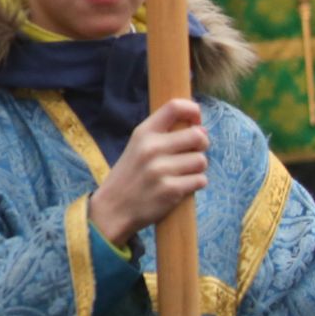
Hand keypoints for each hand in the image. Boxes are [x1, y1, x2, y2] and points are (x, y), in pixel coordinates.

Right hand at [89, 99, 207, 244]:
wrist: (112, 208)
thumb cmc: (130, 176)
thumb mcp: (137, 147)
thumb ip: (163, 135)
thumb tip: (201, 128)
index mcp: (143, 133)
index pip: (174, 107)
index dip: (192, 110)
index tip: (196, 120)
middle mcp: (152, 148)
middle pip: (198, 135)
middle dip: (201, 145)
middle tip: (191, 153)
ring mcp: (161, 169)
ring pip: (201, 160)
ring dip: (197, 168)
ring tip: (182, 173)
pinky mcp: (171, 190)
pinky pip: (200, 180)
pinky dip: (195, 184)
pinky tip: (181, 187)